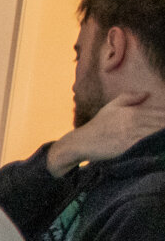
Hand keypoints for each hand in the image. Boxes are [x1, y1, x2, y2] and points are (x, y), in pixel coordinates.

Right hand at [49, 91, 164, 176]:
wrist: (83, 142)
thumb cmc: (98, 125)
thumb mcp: (111, 107)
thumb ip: (128, 98)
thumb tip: (146, 93)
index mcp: (132, 111)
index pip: (159, 113)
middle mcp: (133, 122)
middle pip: (160, 123)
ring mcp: (132, 135)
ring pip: (156, 133)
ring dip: (162, 133)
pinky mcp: (129, 147)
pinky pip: (147, 144)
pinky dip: (155, 143)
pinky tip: (159, 143)